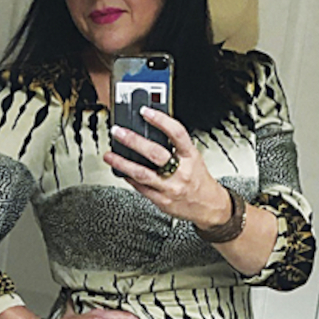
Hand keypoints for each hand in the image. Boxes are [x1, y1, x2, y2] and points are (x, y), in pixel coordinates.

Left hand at [102, 107, 231, 232]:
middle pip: (154, 153)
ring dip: (122, 163)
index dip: (160, 120)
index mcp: (190, 156)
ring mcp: (170, 187)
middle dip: (133, 140)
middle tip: (118, 132)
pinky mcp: (162, 201)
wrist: (208, 206)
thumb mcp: (193, 157)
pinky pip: (141, 188)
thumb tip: (151, 131)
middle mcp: (181, 171)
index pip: (176, 133)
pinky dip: (129, 178)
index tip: (145, 111)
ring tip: (109, 155)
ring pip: (142, 173)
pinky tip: (121, 171)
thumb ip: (175, 146)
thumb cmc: (198, 179)